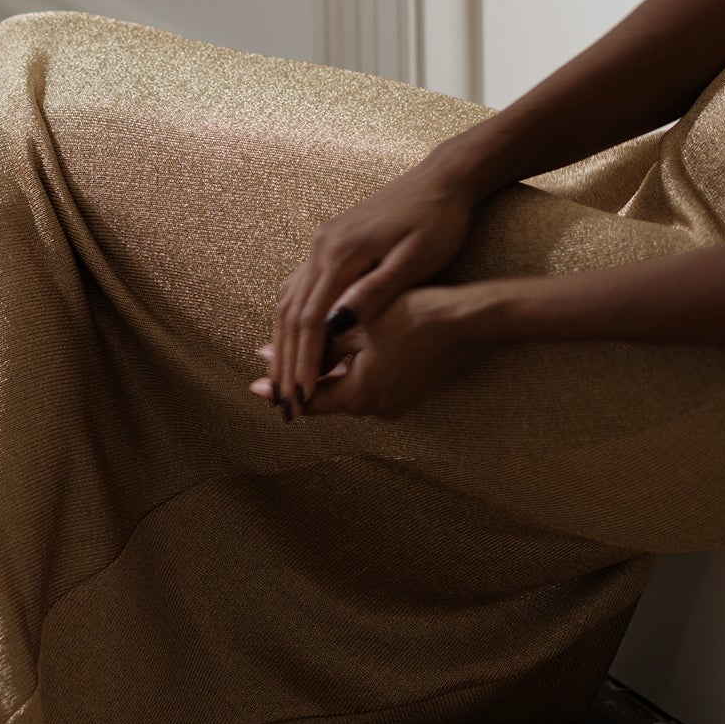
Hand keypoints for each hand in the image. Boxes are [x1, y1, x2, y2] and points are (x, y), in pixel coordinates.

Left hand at [253, 282, 513, 418]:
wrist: (469, 320)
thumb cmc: (415, 315)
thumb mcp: (358, 324)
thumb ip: (321, 344)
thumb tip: (282, 353)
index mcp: (360, 395)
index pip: (308, 399)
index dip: (280, 388)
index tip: (255, 383)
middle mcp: (377, 408)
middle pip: (325, 396)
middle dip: (299, 376)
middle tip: (267, 365)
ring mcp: (396, 403)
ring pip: (346, 390)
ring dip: (324, 372)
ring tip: (299, 355)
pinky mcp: (410, 392)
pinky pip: (368, 384)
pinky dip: (348, 370)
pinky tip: (339, 352)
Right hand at [260, 152, 483, 418]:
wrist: (443, 179)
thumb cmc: (437, 223)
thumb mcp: (414, 261)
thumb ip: (374, 292)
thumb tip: (335, 325)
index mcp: (340, 254)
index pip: (310, 320)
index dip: (303, 363)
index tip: (299, 398)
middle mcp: (321, 247)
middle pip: (290, 313)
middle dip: (284, 360)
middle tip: (283, 401)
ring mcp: (322, 241)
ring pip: (289, 299)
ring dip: (283, 341)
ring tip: (284, 379)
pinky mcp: (330, 240)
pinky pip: (300, 285)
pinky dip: (293, 318)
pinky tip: (294, 338)